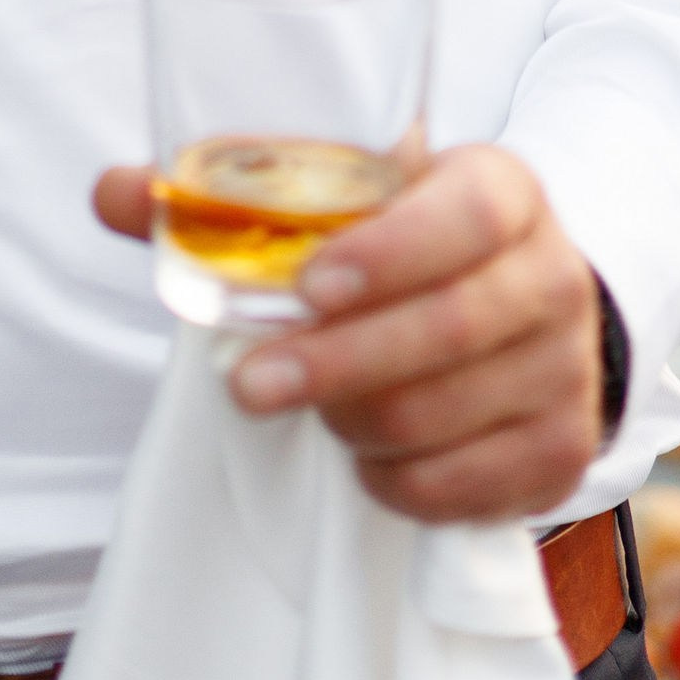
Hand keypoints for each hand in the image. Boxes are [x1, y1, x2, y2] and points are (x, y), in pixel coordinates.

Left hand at [94, 148, 603, 521]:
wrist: (525, 304)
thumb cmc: (410, 244)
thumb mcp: (349, 200)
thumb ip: (231, 195)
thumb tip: (114, 192)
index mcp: (500, 192)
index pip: (465, 217)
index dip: (389, 252)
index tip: (307, 286)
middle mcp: (550, 277)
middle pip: (449, 328)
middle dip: (336, 363)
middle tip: (248, 383)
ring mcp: (565, 372)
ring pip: (446, 414)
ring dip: (355, 421)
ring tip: (308, 405)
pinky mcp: (560, 454)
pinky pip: (462, 487)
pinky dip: (394, 479)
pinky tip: (363, 454)